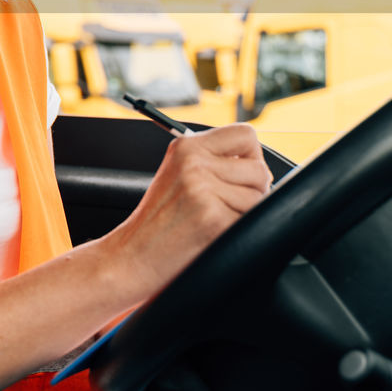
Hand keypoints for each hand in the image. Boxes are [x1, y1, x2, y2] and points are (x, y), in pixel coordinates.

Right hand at [100, 124, 271, 299]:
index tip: (242, 174)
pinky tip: (214, 235)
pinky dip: (240, 232)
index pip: (245, 134)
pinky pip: (252, 221)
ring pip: (259, 197)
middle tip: (225, 206)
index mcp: (187, 146)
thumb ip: (212, 160)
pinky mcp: (214, 218)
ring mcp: (203, 190)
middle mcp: (194, 162)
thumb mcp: (178, 173)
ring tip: (215, 221)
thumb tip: (259, 164)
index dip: (252, 156)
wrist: (132, 256)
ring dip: (245, 213)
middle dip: (253, 190)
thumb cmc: (158, 222)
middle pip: (259, 169)